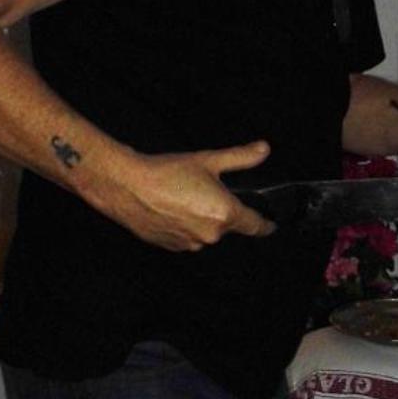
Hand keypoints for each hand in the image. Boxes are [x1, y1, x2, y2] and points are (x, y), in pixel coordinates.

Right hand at [105, 140, 276, 249]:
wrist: (127, 186)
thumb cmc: (166, 173)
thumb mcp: (208, 160)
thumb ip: (240, 157)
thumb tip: (263, 150)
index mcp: (225, 215)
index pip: (255, 226)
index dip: (264, 224)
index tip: (270, 225)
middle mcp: (210, 235)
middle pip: (227, 226)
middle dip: (221, 211)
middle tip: (204, 191)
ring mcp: (190, 244)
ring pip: (206, 232)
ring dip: (202, 219)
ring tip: (183, 198)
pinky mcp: (172, 248)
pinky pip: (187, 238)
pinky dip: (185, 226)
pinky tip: (172, 209)